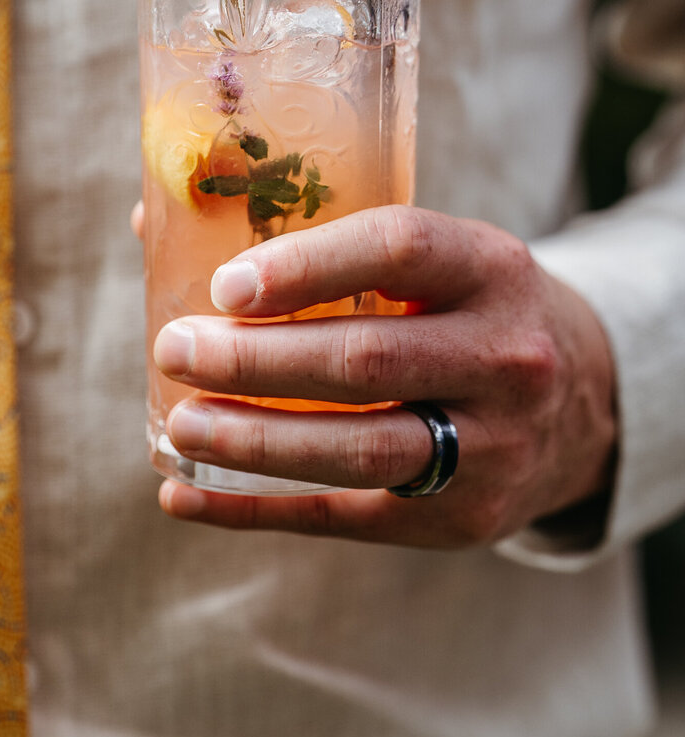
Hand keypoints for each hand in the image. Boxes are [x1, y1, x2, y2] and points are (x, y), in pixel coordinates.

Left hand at [151, 205, 615, 546]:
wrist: (580, 406)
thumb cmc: (462, 311)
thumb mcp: (436, 260)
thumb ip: (319, 237)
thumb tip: (156, 218)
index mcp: (491, 268)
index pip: (399, 250)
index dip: (306, 266)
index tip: (225, 285)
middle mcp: (504, 357)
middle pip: (366, 361)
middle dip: (257, 360)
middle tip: (177, 349)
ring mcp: (491, 445)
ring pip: (360, 449)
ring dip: (255, 441)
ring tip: (181, 423)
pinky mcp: (461, 518)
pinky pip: (345, 517)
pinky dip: (255, 510)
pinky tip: (184, 494)